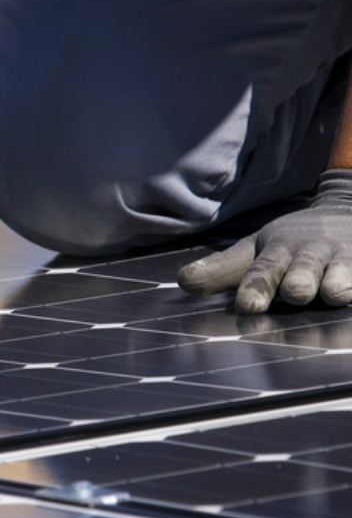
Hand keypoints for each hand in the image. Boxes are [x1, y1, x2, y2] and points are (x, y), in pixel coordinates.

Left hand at [177, 169, 351, 312]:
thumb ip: (222, 270)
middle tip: (295, 292)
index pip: (263, 270)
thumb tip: (183, 281)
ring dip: (337, 285)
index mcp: (279, 252)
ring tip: (333, 292)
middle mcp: (312, 257)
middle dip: (299, 283)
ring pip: (342, 280)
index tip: (246, 306)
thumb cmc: (291, 245)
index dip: (255, 287)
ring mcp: (346, 263)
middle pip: (303, 274)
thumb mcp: (255, 252)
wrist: (348, 211)